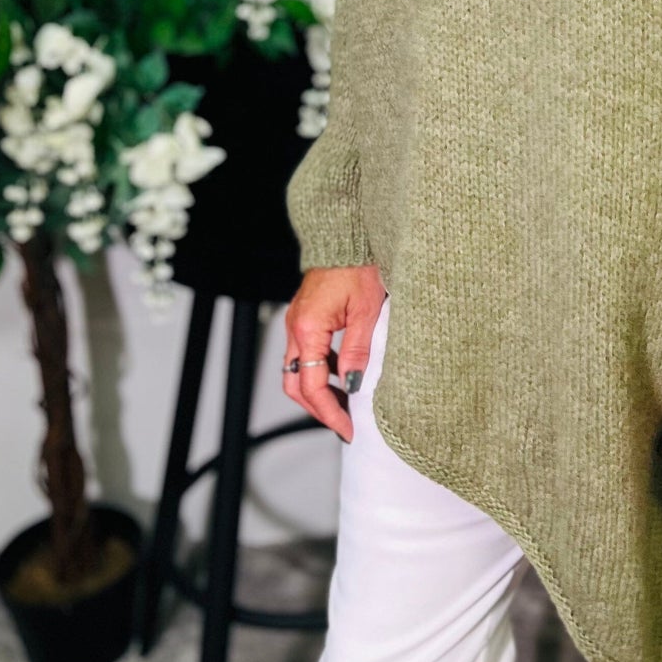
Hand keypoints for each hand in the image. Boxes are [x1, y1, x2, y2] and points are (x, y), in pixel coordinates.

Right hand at [282, 264, 386, 442]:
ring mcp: (298, 321)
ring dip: (319, 391)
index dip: (330, 412)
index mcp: (308, 328)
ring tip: (348, 404)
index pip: (311, 385)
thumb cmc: (359, 265)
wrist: (349, 235)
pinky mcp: (306, 317)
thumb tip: (354, 386)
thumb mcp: (366, 311)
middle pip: (295, 383)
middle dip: (318, 408)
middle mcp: (296, 326)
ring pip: (298, 369)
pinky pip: (306, 353)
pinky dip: (321, 371)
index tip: (348, 427)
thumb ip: (357, 352)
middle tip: (344, 424)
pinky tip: (344, 376)